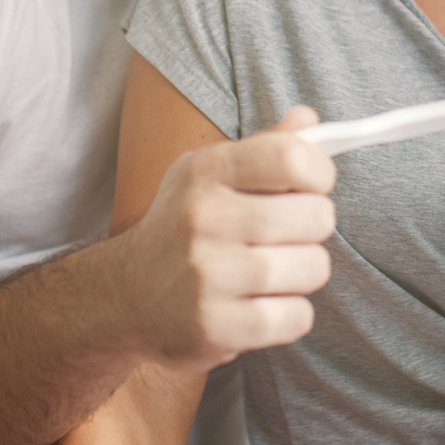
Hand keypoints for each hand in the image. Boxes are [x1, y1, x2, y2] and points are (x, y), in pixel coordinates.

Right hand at [124, 107, 336, 370]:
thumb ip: (263, 147)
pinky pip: (298, 317)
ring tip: (272, 272)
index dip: (319, 173)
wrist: (124, 298)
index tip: (311, 186)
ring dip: (303, 273)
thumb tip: (308, 118)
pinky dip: (290, 315)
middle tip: (287, 235)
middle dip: (313, 228)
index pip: (293, 157)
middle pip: (317, 216)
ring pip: (314, 268)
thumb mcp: (210, 175)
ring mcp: (209, 275)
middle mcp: (205, 218)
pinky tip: (261, 304)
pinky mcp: (217, 326)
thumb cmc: (183, 228)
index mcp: (206, 171)